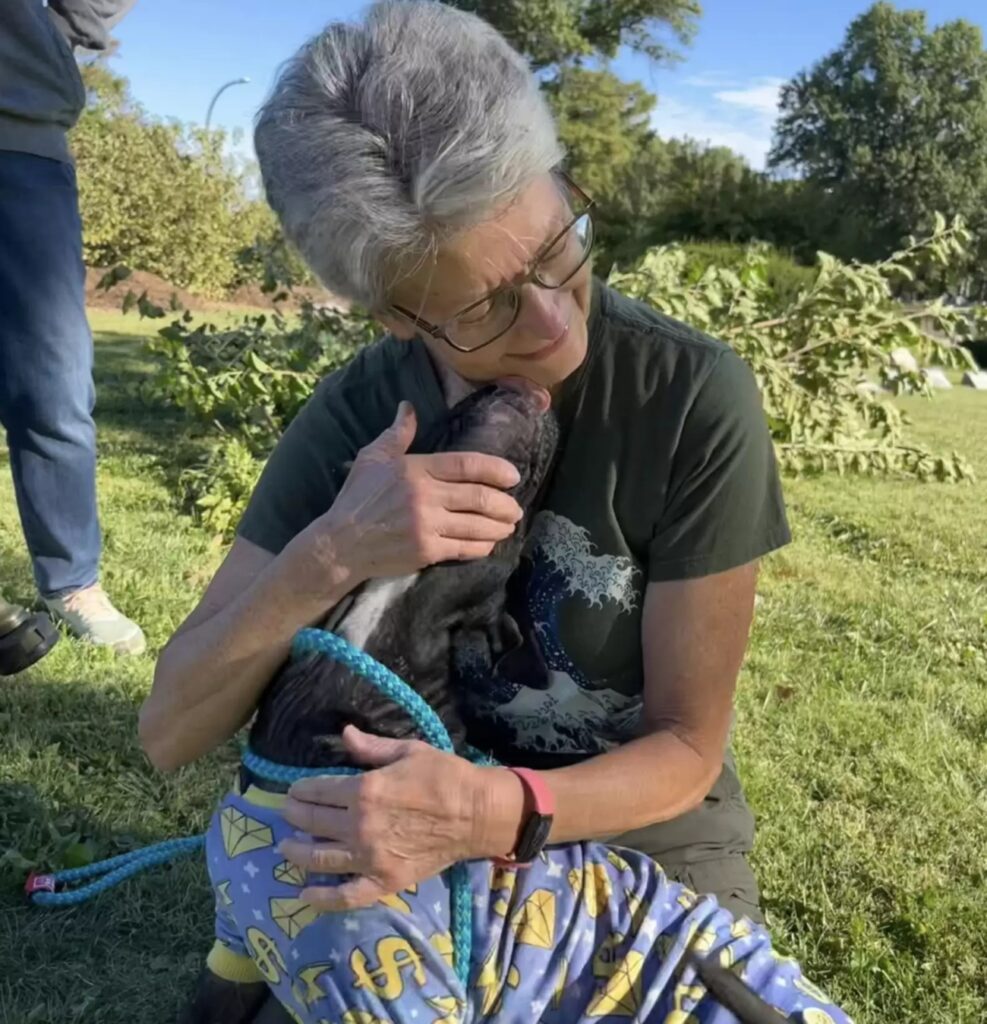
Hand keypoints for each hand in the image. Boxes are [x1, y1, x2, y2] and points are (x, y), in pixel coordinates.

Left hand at [276, 725, 517, 910]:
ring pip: (320, 859)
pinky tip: (305, 894)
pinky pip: (347, 896)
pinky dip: (323, 898)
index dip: (301, 790)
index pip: (318, 791)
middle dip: (294, 815)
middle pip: (313, 823)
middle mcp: (360, 826)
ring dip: (297, 852)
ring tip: (286, 847)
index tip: (295, 790)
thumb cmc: (444, 775)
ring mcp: (370, 858)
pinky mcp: (384, 881)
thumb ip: (371, 747)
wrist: (477, 813)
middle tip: (288, 812)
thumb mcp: (408, 751)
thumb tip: (344, 733)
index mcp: (365, 790)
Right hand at [306, 402, 523, 581]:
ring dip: (499, 527)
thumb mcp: (373, 457)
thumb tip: (408, 406)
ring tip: (509, 526)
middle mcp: (426, 496)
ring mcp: (428, 526)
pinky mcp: (427, 551)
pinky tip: (489, 544)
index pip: (467, 465)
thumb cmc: (357, 497)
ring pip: (477, 525)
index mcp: (417, 469)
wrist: (340, 543)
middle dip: (505, 504)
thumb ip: (397, 433)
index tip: (513, 476)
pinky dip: (481, 546)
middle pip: (479, 497)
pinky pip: (464, 548)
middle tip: (515, 508)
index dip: (496, 469)